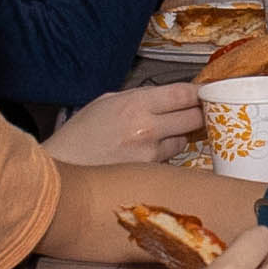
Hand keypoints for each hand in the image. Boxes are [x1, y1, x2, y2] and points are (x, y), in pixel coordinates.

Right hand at [50, 82, 200, 169]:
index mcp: (135, 104)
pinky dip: (164, 156)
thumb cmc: (81, 134)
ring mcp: (150, 155)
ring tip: (158, 136)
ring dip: (179, 137)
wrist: (62, 168)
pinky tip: (146, 154)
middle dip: (199, 114)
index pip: (183, 95)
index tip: (205, 93)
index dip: (199, 93)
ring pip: (183, 142)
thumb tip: (169, 96)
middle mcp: (147, 129)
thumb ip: (140, 97)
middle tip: (198, 113)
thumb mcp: (107, 102)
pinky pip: (168, 161)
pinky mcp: (149, 175)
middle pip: (194, 118)